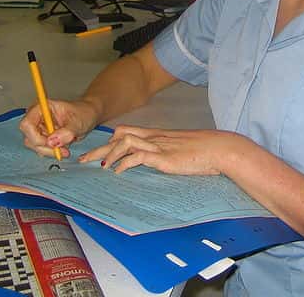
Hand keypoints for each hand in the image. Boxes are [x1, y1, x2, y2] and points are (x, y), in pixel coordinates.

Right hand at [19, 99, 97, 157]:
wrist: (88, 116)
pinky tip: (64, 149)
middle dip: (45, 147)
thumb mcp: (78, 122)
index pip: (27, 124)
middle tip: (62, 150)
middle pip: (29, 138)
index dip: (36, 137)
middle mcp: (37, 117)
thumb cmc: (83, 113)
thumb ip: (66, 132)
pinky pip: (42, 149)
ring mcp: (39, 128)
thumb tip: (52, 141)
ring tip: (66, 149)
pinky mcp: (43, 137)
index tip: (51, 143)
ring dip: (50, 151)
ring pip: (35, 146)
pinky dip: (52, 152)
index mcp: (42, 107)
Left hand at [78, 125, 242, 174]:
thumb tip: (159, 163)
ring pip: (124, 142)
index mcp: (158, 135)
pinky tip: (118, 171)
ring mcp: (158, 146)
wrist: (219, 149)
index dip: (110, 141)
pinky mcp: (163, 157)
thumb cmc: (204, 152)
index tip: (98, 152)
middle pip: (119, 135)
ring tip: (100, 166)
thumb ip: (166, 154)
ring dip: (109, 154)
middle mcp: (154, 137)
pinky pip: (137, 156)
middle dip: (100, 147)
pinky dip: (124, 163)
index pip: (127, 131)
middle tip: (84, 160)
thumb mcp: (180, 150)